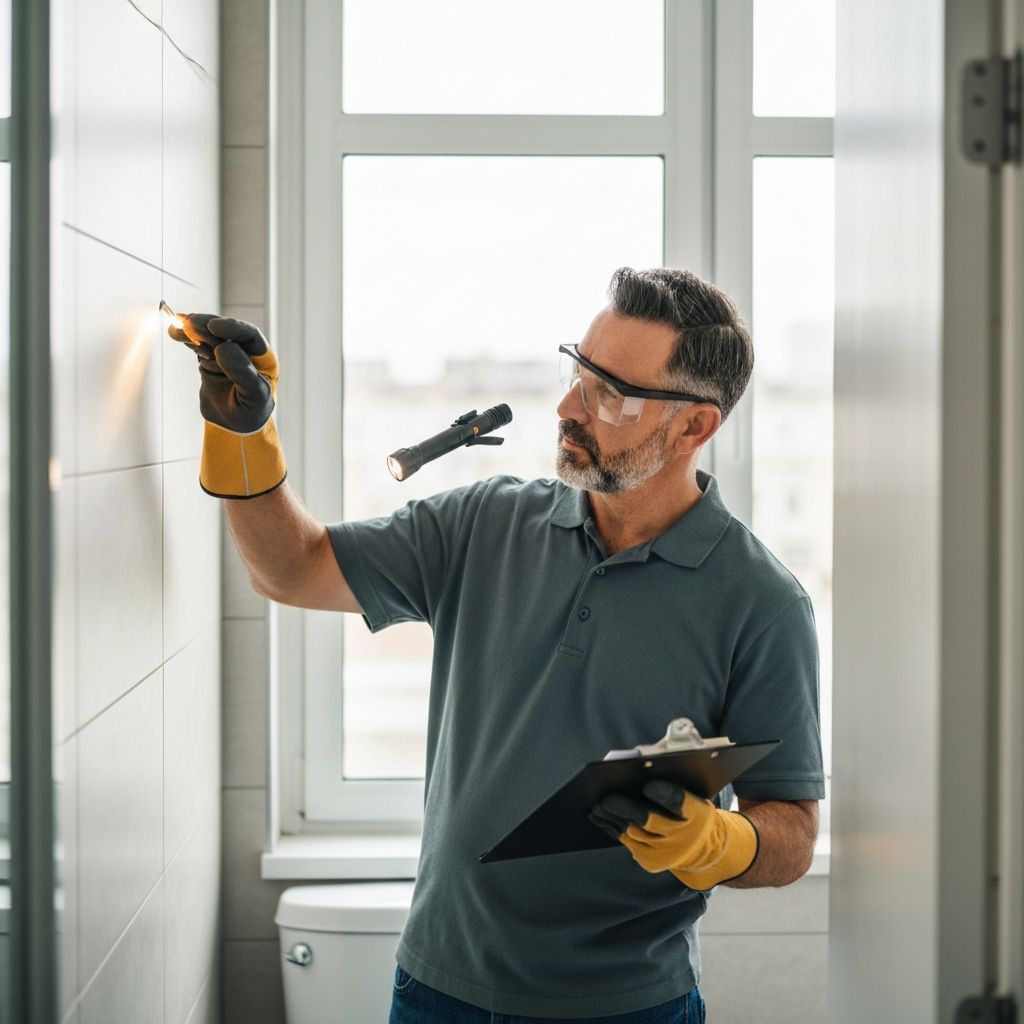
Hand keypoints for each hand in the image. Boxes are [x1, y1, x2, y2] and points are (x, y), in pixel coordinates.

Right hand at [168, 313, 286, 498]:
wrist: (235, 427)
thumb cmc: (251, 411)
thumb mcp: (253, 396)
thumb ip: (242, 372)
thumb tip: (223, 348)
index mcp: (262, 357)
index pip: (250, 335)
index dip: (233, 328)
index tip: (215, 327)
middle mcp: (244, 350)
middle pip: (225, 332)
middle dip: (207, 326)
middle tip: (191, 323)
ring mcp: (224, 353)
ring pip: (208, 336)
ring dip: (193, 330)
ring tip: (178, 326)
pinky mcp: (208, 358)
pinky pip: (197, 345)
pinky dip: (186, 338)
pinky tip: (175, 332)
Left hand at [590, 779, 757, 890]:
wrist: (701, 848)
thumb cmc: (690, 811)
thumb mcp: (693, 794)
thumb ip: (672, 777)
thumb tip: (641, 759)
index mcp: (695, 812)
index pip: (679, 802)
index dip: (663, 793)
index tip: (647, 783)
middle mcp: (681, 835)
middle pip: (648, 820)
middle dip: (624, 808)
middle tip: (605, 797)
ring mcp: (665, 852)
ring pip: (631, 832)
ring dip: (610, 817)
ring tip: (595, 804)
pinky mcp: (650, 861)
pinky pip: (625, 842)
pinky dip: (609, 827)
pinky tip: (597, 816)